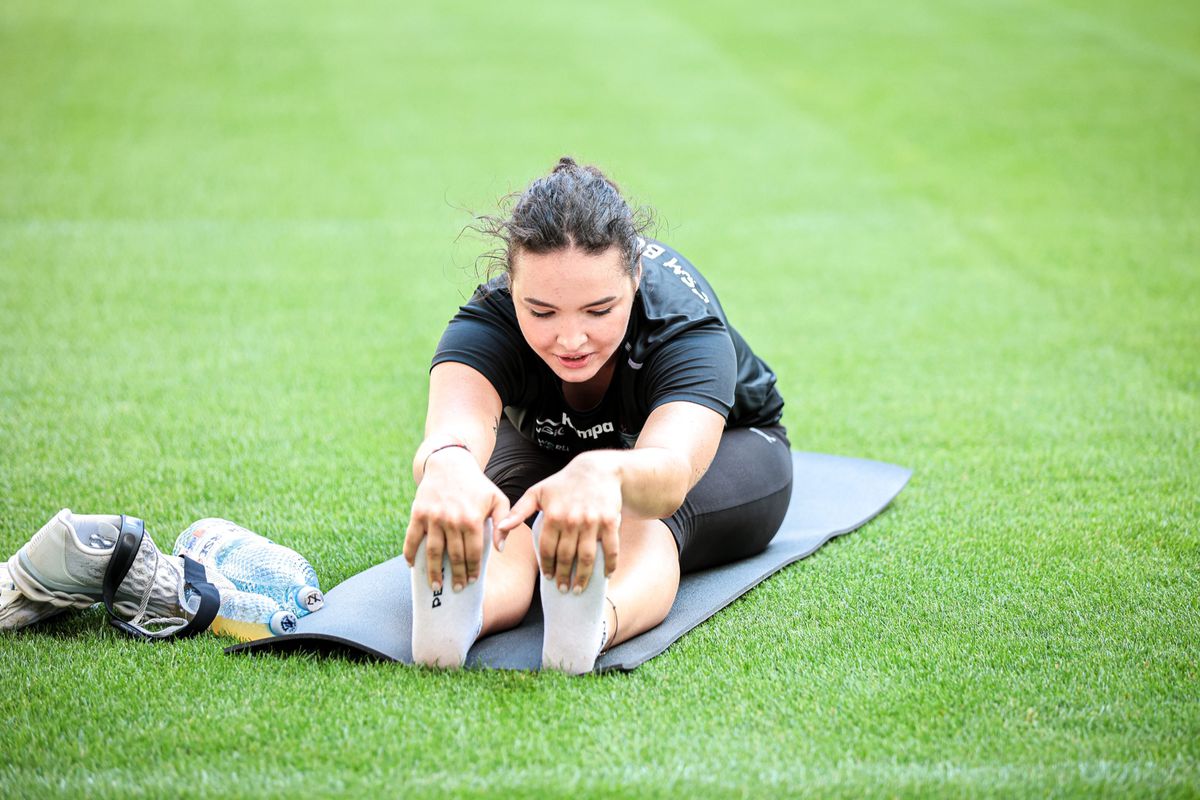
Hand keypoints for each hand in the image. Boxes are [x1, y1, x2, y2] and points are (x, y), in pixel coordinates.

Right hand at [403, 446, 509, 591]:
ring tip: (437, 586)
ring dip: (434, 572)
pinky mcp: (418, 513)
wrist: (450, 463)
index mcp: (472, 519)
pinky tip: (412, 566)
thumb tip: (500, 548)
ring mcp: (433, 517)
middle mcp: (452, 520)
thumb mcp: (498, 499)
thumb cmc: (477, 484)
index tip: (473, 581)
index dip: (473, 569)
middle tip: (458, 588)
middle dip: (457, 576)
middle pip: (454, 556)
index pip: (473, 552)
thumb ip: (504, 522)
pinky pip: (412, 538)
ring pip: (433, 552)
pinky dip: (410, 554)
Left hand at [497, 453, 620, 593]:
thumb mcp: (537, 493)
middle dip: (563, 577)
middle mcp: (572, 520)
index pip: (547, 549)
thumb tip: (500, 529)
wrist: (598, 470)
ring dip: (583, 577)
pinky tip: (606, 575)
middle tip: (563, 589)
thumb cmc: (563, 483)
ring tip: (579, 588)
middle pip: (566, 557)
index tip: (548, 577)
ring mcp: (593, 522)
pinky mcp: (610, 522)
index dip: (547, 566)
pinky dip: (610, 564)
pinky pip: (611, 549)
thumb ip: (517, 512)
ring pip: (587, 557)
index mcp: (553, 515)